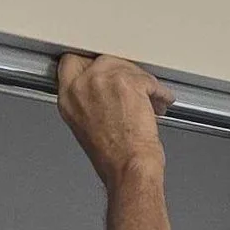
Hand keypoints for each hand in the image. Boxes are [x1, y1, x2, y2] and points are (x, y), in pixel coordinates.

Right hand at [57, 52, 172, 183]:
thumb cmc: (113, 159)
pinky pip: (148, 79)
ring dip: (142, 83)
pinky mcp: (127, 82)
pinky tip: (161, 102)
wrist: (128, 169)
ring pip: (127, 67)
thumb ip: (89, 100)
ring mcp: (103, 81)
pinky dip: (159, 92)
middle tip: (133, 86)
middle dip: (122, 73)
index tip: (106, 71)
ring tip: (150, 100)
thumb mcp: (86, 125)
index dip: (92, 66)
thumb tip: (105, 89)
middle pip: (104, 60)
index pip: (71, 63)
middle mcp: (81, 86)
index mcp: (68, 98)